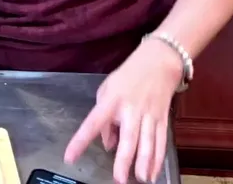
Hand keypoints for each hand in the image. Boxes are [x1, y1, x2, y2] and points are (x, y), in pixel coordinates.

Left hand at [64, 38, 181, 182]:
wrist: (160, 61)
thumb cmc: (129, 76)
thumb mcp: (107, 89)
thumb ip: (104, 119)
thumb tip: (107, 144)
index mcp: (112, 101)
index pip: (92, 124)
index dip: (81, 141)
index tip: (70, 156)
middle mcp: (131, 110)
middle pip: (128, 138)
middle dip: (124, 160)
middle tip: (119, 178)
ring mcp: (149, 115)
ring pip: (148, 143)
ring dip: (144, 163)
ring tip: (140, 179)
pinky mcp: (162, 119)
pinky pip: (160, 142)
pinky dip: (157, 159)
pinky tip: (153, 173)